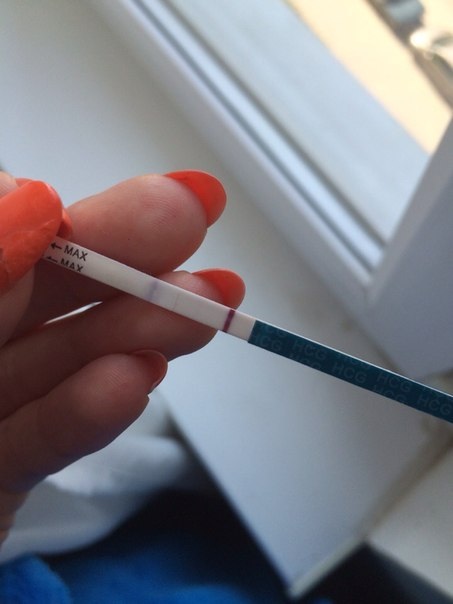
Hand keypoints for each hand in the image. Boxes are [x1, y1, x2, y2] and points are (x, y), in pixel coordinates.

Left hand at [0, 171, 244, 545]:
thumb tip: (30, 197)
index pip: (20, 232)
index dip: (87, 216)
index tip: (168, 196)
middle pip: (50, 290)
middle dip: (133, 263)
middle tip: (206, 231)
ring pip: (63, 358)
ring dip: (139, 332)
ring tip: (210, 308)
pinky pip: (44, 439)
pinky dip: (95, 412)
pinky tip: (142, 379)